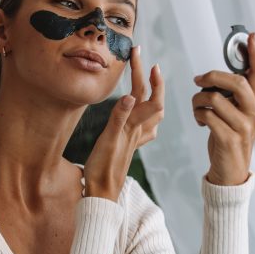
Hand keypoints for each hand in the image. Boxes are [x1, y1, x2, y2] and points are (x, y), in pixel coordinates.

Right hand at [84, 45, 164, 199]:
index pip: (148, 97)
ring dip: (152, 95)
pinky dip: (146, 116)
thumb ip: (119, 118)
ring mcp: (135, 139)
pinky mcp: (128, 146)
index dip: (148, 77)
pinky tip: (145, 117)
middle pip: (151, 100)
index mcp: (133, 126)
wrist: (102, 194)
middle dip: (149, 79)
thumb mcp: (108, 141)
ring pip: (151, 114)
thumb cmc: (102, 169)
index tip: (144, 59)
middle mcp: (137, 131)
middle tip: (142, 60)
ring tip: (150, 82)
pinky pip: (144, 128)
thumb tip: (130, 96)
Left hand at [192, 32, 254, 184]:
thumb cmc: (228, 140)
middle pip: (235, 82)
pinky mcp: (229, 139)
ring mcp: (244, 127)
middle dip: (212, 76)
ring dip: (198, 100)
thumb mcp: (234, 117)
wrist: (230, 173)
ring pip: (215, 98)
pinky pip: (208, 116)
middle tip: (198, 80)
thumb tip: (211, 77)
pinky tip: (199, 121)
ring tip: (197, 108)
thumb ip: (230, 98)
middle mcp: (253, 114)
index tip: (252, 36)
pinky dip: (198, 115)